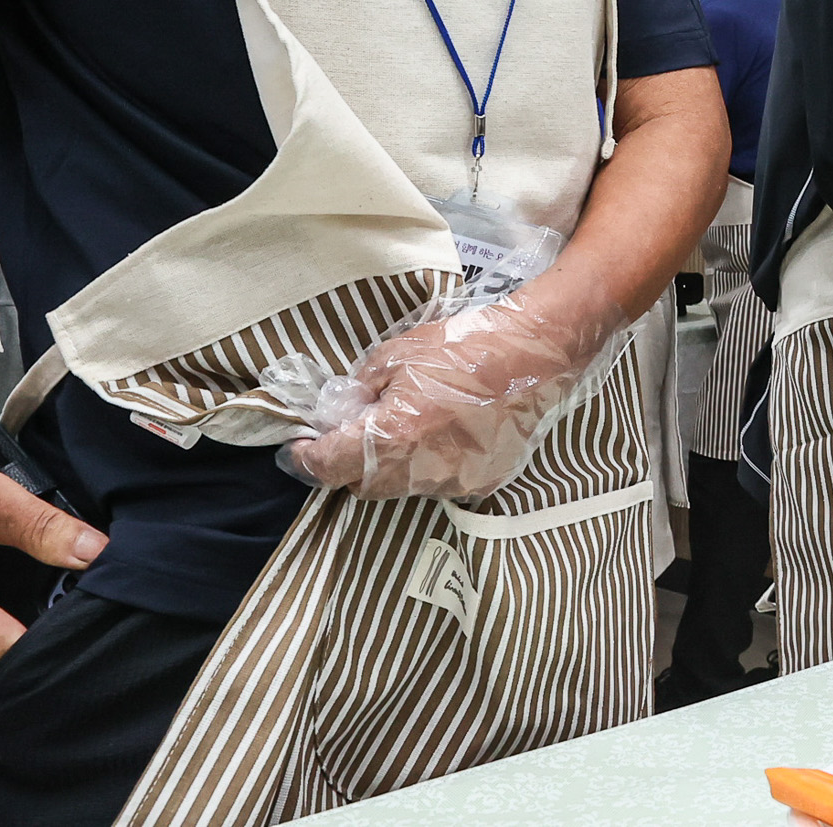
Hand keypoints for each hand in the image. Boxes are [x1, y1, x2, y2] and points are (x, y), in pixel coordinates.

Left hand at [285, 280, 623, 499]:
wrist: (536, 351)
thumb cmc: (465, 346)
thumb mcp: (396, 354)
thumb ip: (360, 389)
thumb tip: (344, 411)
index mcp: (391, 438)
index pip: (327, 466)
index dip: (305, 458)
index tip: (296, 447)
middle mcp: (419, 471)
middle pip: (362, 484)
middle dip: (348, 461)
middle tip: (353, 429)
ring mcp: (453, 481)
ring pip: (401, 486)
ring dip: (391, 464)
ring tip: (407, 427)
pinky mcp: (481, 482)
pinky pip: (439, 482)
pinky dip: (430, 465)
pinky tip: (445, 434)